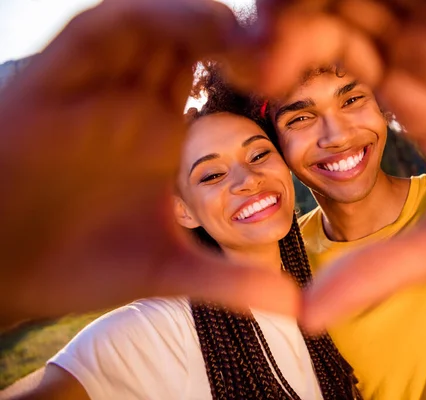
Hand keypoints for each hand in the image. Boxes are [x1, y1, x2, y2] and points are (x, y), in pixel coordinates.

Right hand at [0, 0, 298, 327]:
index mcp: (170, 137)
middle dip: (248, 42)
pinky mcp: (56, 76)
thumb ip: (227, 282)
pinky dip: (146, 18)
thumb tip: (296, 305)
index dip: (271, 76)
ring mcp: (101, 86)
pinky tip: (191, 27)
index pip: (227, 88)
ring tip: (250, 41)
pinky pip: (102, 30)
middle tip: (295, 52)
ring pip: (158, 27)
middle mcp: (140, 103)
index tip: (313, 85)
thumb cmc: (79, 265)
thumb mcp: (165, 270)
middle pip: (201, 46)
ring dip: (204, 23)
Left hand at [248, 0, 425, 329]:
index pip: (323, 60)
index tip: (255, 83)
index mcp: (408, 95)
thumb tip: (309, 317)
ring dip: (322, 1)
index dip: (280, 64)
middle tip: (259, 49)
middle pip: (333, 11)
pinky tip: (349, 5)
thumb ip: (382, 268)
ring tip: (283, 22)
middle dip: (288, 21)